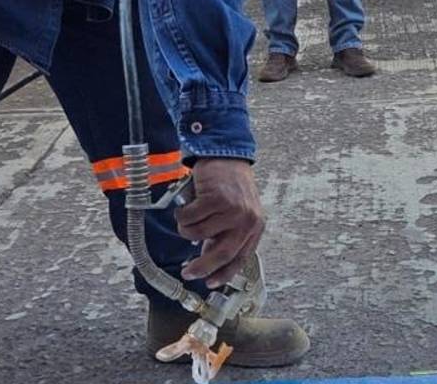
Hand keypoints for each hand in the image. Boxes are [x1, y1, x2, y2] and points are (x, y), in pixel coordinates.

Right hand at [176, 158, 264, 288]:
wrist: (225, 154)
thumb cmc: (229, 185)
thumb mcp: (236, 212)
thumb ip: (226, 234)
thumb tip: (208, 259)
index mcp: (255, 226)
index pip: (240, 258)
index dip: (224, 274)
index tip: (209, 283)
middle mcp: (247, 219)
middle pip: (222, 254)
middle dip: (201, 266)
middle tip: (187, 271)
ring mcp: (232, 209)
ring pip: (198, 234)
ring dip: (186, 230)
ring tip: (186, 219)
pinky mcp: (215, 198)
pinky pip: (189, 218)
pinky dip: (181, 215)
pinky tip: (185, 205)